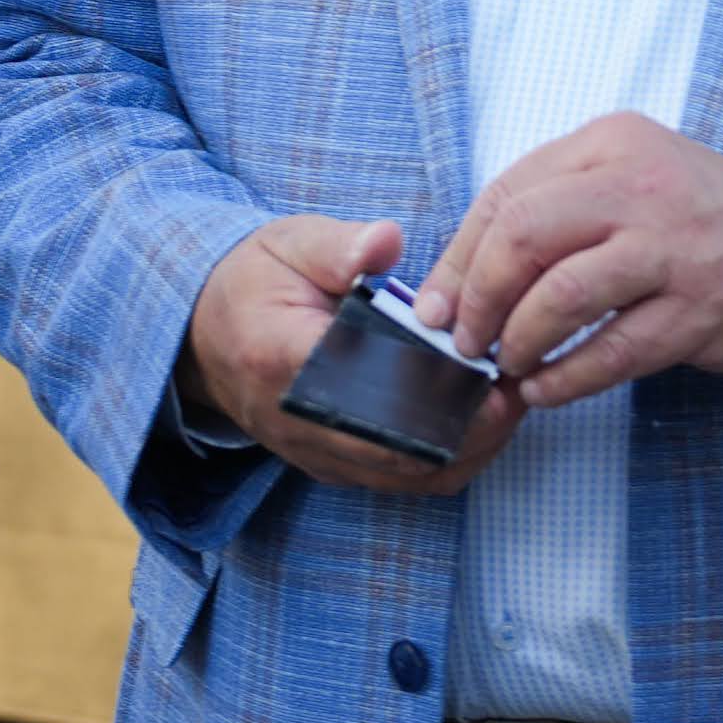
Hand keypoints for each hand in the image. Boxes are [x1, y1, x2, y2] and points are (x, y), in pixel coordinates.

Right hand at [184, 215, 527, 495]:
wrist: (205, 333)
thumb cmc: (255, 282)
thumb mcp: (289, 244)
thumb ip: (340, 245)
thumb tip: (387, 242)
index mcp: (284, 361)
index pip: (367, 394)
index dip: (434, 394)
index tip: (487, 373)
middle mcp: (299, 424)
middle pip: (400, 451)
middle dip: (468, 426)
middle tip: (517, 388)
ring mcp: (316, 454)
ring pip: (409, 476)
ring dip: (467, 447)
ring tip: (508, 400)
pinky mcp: (332, 467)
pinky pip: (402, 480)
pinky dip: (449, 458)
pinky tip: (480, 420)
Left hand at [419, 111, 722, 410]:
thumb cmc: (683, 216)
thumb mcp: (618, 180)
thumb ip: (542, 215)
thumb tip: (451, 288)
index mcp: (610, 143)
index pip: (507, 195)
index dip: (459, 259)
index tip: (436, 307)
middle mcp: (641, 186)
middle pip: (524, 236)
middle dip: (480, 298)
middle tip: (465, 340)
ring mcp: (674, 248)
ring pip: (563, 295)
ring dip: (519, 339)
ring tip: (508, 364)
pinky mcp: (700, 309)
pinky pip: (614, 351)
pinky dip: (567, 378)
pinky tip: (545, 390)